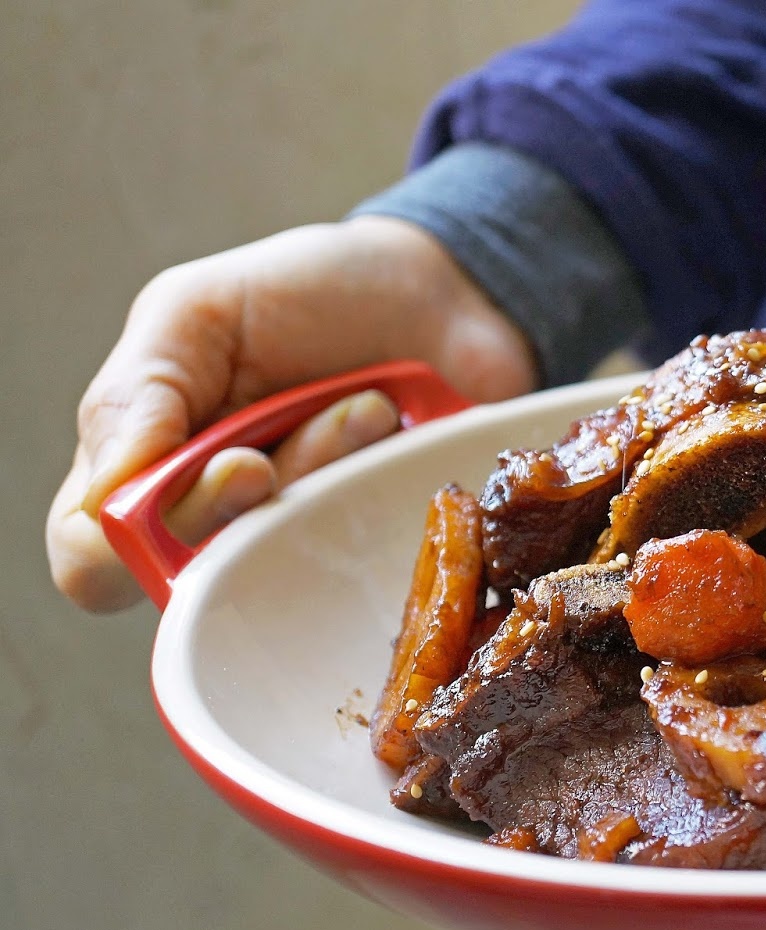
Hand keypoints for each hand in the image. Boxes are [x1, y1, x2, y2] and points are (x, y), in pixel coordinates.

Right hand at [47, 216, 532, 611]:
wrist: (437, 287)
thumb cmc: (309, 294)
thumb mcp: (196, 311)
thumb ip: (135, 396)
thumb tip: (104, 503)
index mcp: (144, 467)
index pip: (95, 559)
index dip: (132, 546)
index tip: (226, 468)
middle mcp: (219, 518)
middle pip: (197, 574)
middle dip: (251, 500)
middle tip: (278, 447)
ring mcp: (300, 534)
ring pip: (288, 558)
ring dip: (326, 470)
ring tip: (366, 404)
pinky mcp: (375, 538)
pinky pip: (370, 552)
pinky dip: (381, 482)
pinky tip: (396, 424)